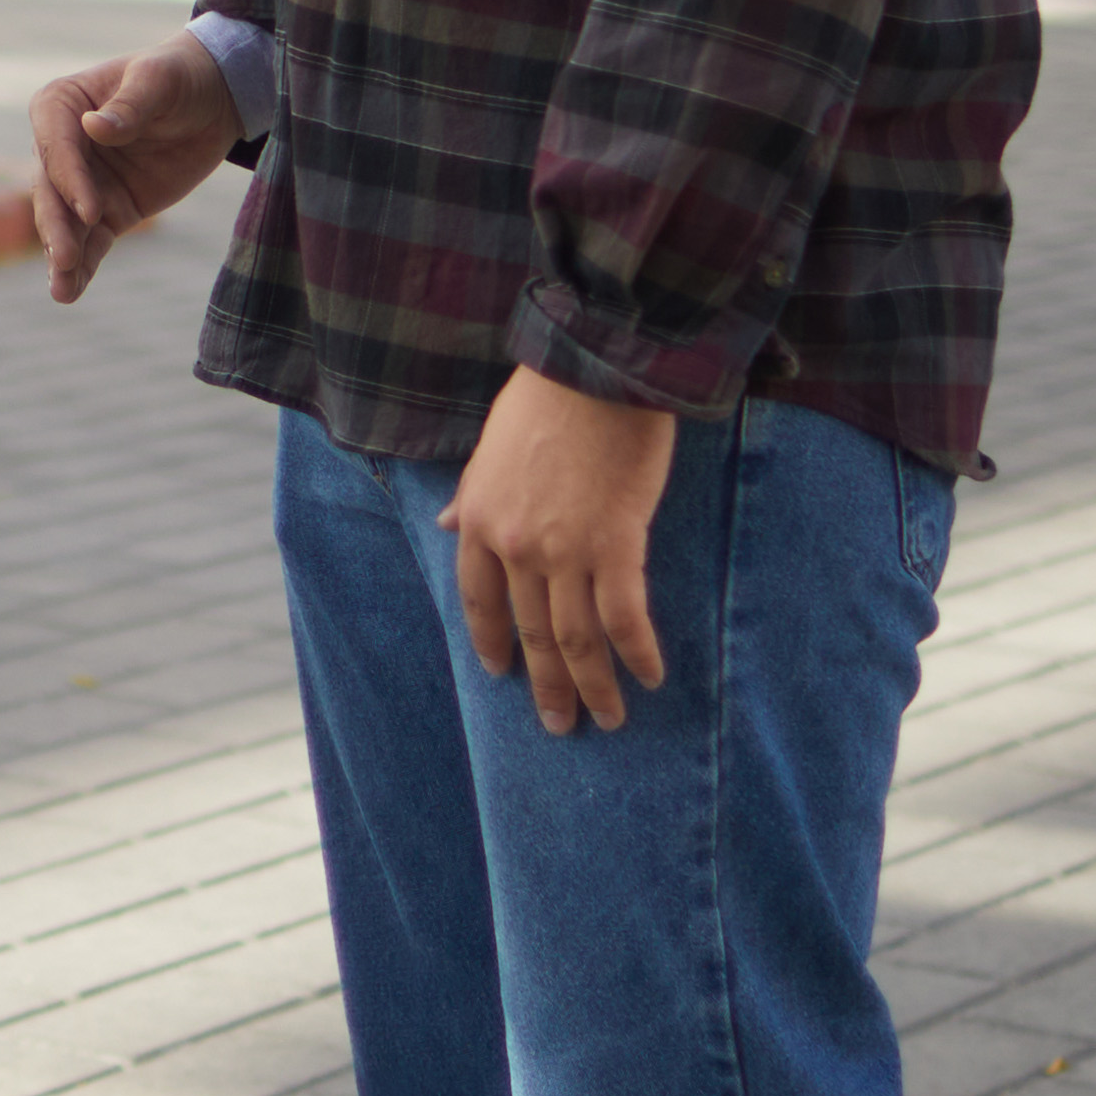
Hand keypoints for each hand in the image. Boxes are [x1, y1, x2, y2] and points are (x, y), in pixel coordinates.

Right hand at [25, 25, 237, 301]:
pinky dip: (82, 268)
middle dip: (57, 225)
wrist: (213, 100)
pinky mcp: (107, 211)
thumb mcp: (159, 81)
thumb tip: (96, 127)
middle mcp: (63, 147)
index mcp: (62, 105)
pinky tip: (71, 292)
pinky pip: (91, 243)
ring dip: (61, 255)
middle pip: (50, 189)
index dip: (69, 177)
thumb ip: (130, 105)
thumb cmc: (179, 77)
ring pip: (65, 223)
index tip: (89, 209)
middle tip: (65, 257)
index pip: (54, 143)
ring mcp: (83, 183)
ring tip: (62, 290)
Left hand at [442, 366, 679, 733]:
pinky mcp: (616, 543)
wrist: (592, 370)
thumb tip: (446, 523)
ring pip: (575, 637)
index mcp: (480, 521)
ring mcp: (565, 549)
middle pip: (531, 631)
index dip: (493, 641)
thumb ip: (472, 495)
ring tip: (607, 720)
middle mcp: (516, 545)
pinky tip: (649, 677)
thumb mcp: (489, 449)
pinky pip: (625, 616)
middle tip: (561, 726)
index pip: (479, 601)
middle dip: (547, 684)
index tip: (501, 672)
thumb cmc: (543, 400)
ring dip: (593, 685)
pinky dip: (636, 652)